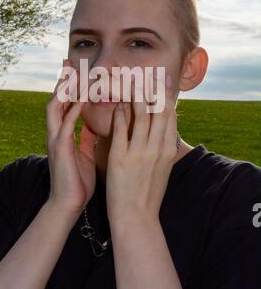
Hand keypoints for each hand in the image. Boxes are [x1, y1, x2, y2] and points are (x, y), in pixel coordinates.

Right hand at [46, 59, 96, 218]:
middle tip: (70, 62)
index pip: (64, 103)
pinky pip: (65, 124)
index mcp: (62, 133)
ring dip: (66, 89)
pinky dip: (73, 109)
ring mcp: (55, 139)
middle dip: (63, 80)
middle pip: (56, 98)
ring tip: (76, 73)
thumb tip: (94, 125)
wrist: (69, 204)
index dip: (69, 86)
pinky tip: (83, 97)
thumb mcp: (84, 153)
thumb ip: (86, 137)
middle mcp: (55, 132)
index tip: (77, 69)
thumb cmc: (78, 180)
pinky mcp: (60, 148)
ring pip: (55, 106)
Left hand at [106, 70, 176, 222]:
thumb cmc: (148, 192)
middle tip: (146, 71)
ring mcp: (140, 152)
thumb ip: (162, 146)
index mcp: (167, 150)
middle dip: (152, 88)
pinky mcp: (122, 158)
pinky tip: (118, 103)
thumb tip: (162, 128)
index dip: (165, 95)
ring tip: (130, 80)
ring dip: (135, 95)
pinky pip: (122, 129)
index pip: (169, 115)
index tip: (160, 80)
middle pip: (157, 110)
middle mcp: (157, 148)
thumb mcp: (161, 167)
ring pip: (141, 115)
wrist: (136, 217)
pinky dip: (120, 114)